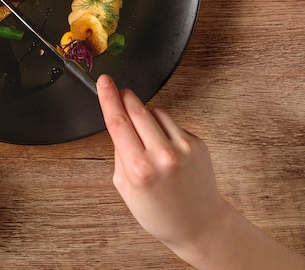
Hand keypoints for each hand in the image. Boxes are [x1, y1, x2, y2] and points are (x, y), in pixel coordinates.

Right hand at [97, 74, 304, 269]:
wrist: (200, 224)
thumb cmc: (160, 213)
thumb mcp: (125, 189)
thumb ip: (120, 155)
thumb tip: (119, 124)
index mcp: (139, 169)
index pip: (117, 122)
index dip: (108, 97)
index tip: (104, 81)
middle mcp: (161, 155)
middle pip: (136, 110)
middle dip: (125, 97)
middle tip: (117, 91)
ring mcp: (182, 148)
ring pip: (155, 112)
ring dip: (145, 116)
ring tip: (147, 138)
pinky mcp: (197, 143)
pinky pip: (172, 122)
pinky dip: (163, 128)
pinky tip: (165, 147)